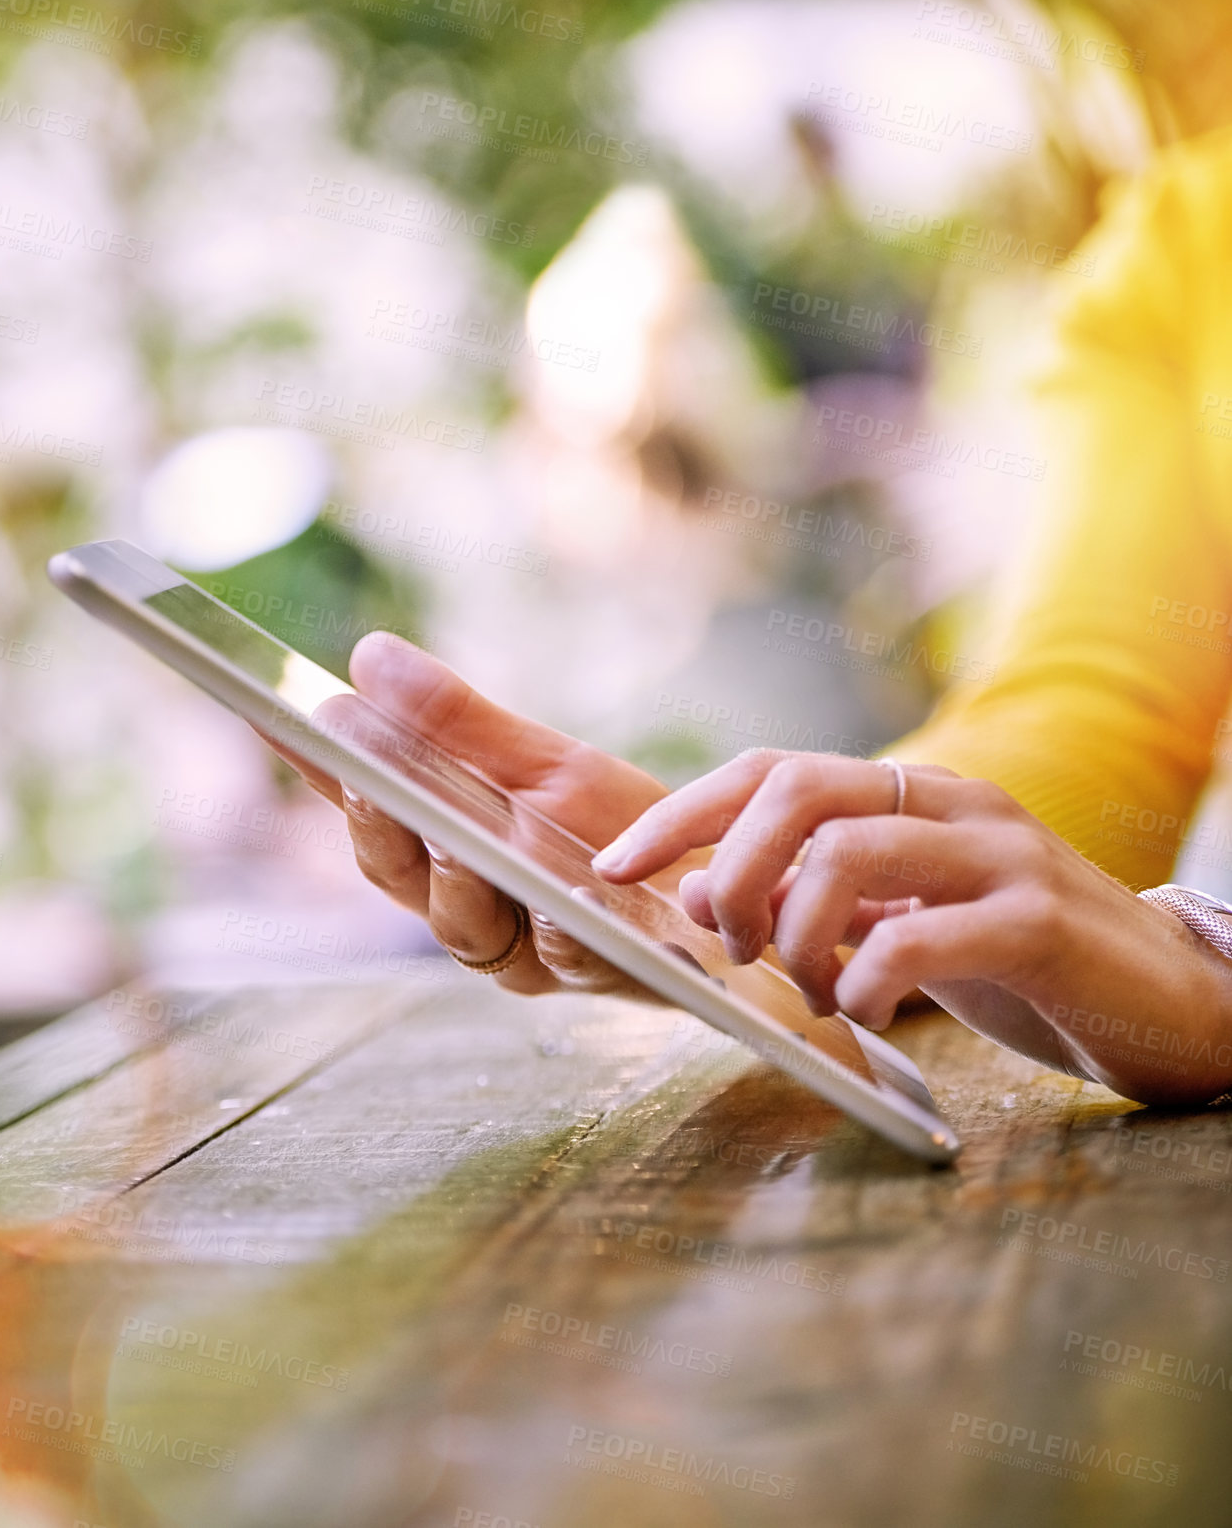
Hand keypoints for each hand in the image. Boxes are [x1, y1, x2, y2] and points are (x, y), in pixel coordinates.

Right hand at [259, 633, 681, 994]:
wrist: (713, 891)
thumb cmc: (617, 831)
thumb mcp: (542, 765)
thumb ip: (455, 724)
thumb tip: (366, 657)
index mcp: (436, 850)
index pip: (358, 801)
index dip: (313, 766)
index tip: (275, 712)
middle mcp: (462, 904)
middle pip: (393, 871)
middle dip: (376, 823)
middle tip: (362, 774)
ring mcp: (521, 948)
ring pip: (463, 924)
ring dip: (457, 878)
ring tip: (457, 837)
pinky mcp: (587, 972)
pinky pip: (563, 952)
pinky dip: (556, 923)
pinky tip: (558, 893)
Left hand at [591, 749, 1231, 1103]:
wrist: (1170, 1003)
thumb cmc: (1020, 963)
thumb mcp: (903, 925)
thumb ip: (815, 904)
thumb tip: (700, 897)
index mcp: (911, 797)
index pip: (773, 772)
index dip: (682, 813)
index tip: (614, 866)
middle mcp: (952, 805)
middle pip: (798, 789)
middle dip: (729, 866)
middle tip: (725, 943)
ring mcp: (1001, 855)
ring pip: (848, 850)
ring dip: (793, 931)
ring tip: (807, 991)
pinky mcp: (1041, 923)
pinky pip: (918, 937)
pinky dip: (862, 981)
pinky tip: (862, 1013)